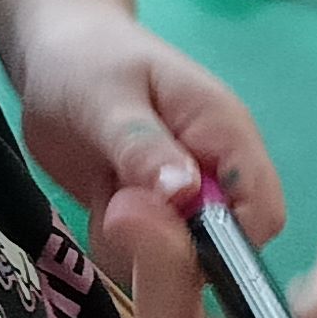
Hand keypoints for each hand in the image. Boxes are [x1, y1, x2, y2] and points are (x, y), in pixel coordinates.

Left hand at [17, 7, 284, 241]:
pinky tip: (98, 204)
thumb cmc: (86, 61)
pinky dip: (119, 247)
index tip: (164, 233)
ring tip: (104, 197)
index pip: (261, 211)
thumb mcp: (105, 98)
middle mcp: (216, 175)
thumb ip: (142, 146)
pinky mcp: (155, 217)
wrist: (54, 55)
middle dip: (171, 248)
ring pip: (183, 262)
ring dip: (138, 249)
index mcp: (226, 134)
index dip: (226, 240)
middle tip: (116, 209)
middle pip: (227, 248)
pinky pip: (147, 259)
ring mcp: (185, 200)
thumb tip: (184, 193)